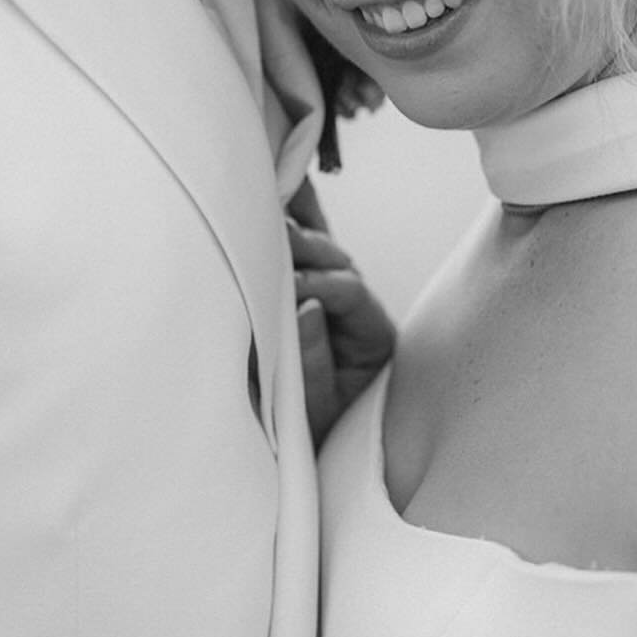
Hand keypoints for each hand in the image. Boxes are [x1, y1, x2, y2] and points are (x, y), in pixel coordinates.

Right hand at [286, 203, 396, 446]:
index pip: (349, 291)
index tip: (286, 290)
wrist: (302, 459)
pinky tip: (282, 177)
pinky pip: (305, 238)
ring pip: (321, 242)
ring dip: (293, 221)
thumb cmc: (309, 441)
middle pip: (336, 258)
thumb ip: (312, 365)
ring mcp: (333, 294)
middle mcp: (358, 309)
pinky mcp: (304, 287)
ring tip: (262, 201)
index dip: (319, 284)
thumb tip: (305, 306)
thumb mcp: (315, 413)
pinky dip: (295, 209)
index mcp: (373, 339)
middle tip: (270, 233)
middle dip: (303, 246)